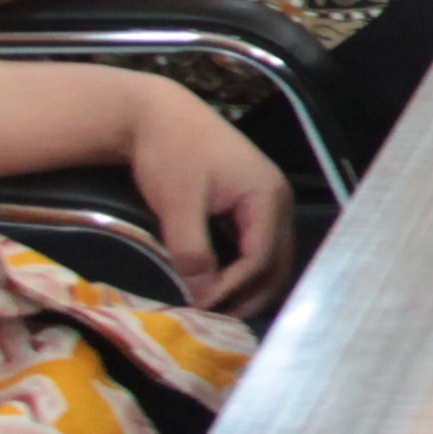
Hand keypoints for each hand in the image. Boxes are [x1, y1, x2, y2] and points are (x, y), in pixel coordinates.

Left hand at [110, 73, 294, 311]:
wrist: (155, 113)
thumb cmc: (170, 151)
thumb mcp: (178, 203)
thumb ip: (192, 251)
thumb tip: (201, 296)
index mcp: (266, 198)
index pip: (260, 258)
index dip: (232, 288)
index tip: (200, 308)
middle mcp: (275, 201)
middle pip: (277, 263)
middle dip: (250, 294)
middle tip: (217, 320)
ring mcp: (265, 201)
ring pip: (269, 257)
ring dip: (248, 285)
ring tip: (217, 307)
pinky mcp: (249, 202)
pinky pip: (256, 245)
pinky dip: (241, 268)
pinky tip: (218, 282)